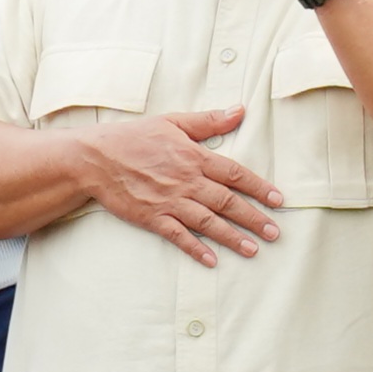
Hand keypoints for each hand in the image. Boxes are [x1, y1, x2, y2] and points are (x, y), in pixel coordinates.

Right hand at [70, 109, 283, 265]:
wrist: (95, 158)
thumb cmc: (133, 138)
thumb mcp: (172, 122)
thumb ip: (208, 120)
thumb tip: (240, 110)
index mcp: (193, 157)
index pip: (233, 173)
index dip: (258, 187)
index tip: (277, 199)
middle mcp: (186, 181)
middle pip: (227, 201)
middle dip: (253, 217)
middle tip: (275, 232)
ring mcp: (169, 201)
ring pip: (208, 221)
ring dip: (232, 237)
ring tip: (253, 249)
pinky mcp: (152, 217)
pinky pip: (179, 236)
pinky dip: (196, 248)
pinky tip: (212, 260)